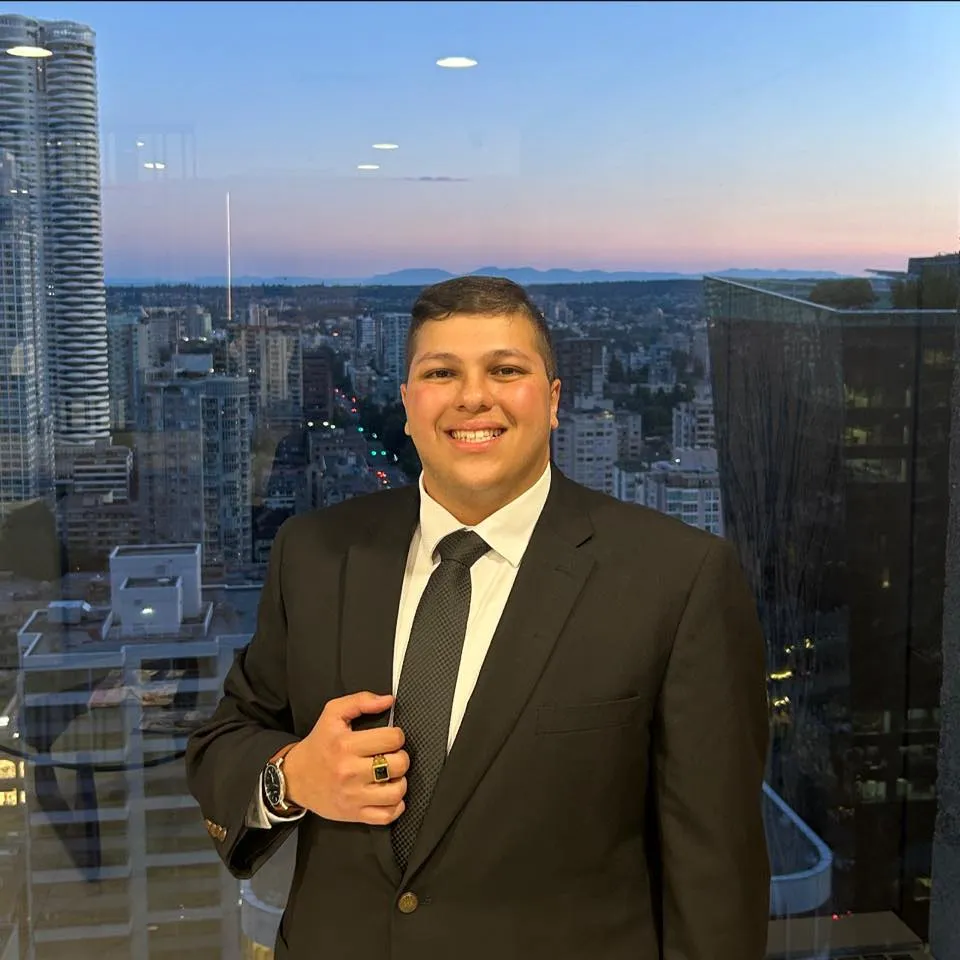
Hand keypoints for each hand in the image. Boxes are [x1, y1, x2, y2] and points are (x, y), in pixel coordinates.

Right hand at [283, 691, 408, 824]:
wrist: (294, 779)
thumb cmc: (318, 744)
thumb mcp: (333, 713)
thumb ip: (361, 701)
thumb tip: (389, 700)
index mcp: (346, 745)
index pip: (392, 739)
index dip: (396, 735)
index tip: (388, 738)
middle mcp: (350, 772)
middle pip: (399, 764)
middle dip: (400, 757)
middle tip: (390, 756)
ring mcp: (353, 796)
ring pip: (397, 792)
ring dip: (400, 782)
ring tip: (390, 775)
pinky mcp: (354, 815)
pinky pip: (388, 816)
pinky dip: (395, 806)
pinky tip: (388, 794)